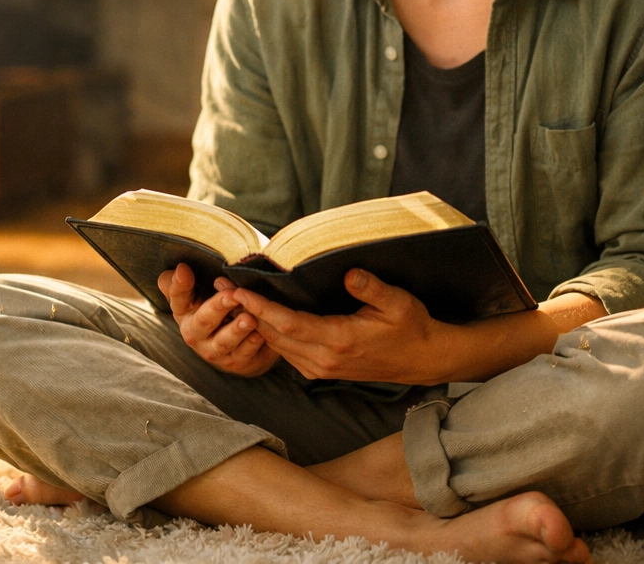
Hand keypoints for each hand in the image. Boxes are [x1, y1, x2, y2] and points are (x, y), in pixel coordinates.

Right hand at [157, 264, 279, 376]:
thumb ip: (183, 282)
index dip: (180, 285)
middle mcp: (197, 337)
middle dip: (218, 307)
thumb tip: (181, 268)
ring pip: (226, 342)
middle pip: (204, 321)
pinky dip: (254, 343)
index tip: (185, 269)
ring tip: (249, 318)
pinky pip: (246, 354)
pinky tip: (263, 332)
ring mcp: (217, 353)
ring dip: (238, 330)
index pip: (178, 298)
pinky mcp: (237, 362)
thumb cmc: (212, 312)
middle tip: (232, 295)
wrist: (231, 345)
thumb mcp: (194, 296)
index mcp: (185, 315)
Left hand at [231, 269, 443, 383]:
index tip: (238, 291)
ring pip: (277, 346)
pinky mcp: (321, 370)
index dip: (260, 308)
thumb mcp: (398, 303)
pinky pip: (287, 352)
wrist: (422, 359)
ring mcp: (321, 368)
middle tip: (221, 287)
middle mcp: (324, 359)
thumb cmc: (411, 327)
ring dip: (254, 323)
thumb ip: (371, 288)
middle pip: (275, 335)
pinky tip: (259, 316)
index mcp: (340, 341)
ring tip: (232, 298)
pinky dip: (270, 333)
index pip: (289, 323)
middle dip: (246, 311)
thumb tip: (349, 273)